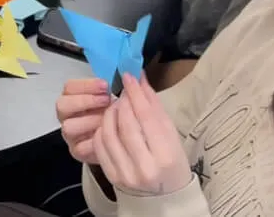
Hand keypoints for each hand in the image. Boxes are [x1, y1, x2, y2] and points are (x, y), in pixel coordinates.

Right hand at [56, 78, 111, 163]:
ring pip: (68, 126)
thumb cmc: (113, 116)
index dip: (86, 85)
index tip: (105, 85)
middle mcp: (67, 115)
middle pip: (62, 104)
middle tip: (106, 100)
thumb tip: (134, 72)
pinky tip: (108, 135)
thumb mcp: (114, 98)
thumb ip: (118, 86)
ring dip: (90, 121)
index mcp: (72, 98)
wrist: (119, 142)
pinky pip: (80, 147)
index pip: (69, 87)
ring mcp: (70, 134)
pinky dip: (95, 140)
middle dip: (85, 101)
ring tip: (108, 119)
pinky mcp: (77, 151)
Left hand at [92, 74, 191, 195]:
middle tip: (122, 92)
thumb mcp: (171, 134)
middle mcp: (145, 167)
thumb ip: (154, 106)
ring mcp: (126, 174)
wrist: (167, 197)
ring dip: (110, 113)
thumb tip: (139, 78)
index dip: (135, 93)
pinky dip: (102, 129)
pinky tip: (110, 123)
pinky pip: (100, 145)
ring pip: (109, 133)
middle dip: (121, 102)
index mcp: (165, 155)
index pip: (146, 116)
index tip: (128, 76)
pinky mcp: (112, 177)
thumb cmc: (172, 161)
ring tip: (116, 106)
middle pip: (126, 124)